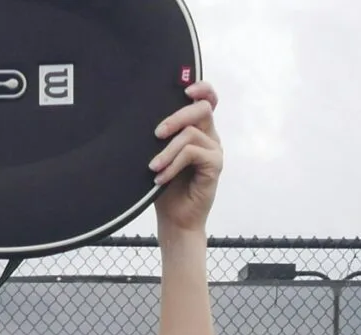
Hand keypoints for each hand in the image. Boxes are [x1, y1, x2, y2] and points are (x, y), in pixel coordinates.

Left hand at [152, 81, 221, 232]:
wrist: (175, 220)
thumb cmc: (164, 187)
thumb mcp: (159, 154)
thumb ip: (162, 134)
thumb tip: (144, 112)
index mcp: (199, 129)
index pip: (208, 99)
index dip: (202, 88)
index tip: (185, 90)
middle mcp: (210, 136)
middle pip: (202, 109)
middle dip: (176, 117)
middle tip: (156, 133)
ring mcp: (215, 150)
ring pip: (191, 133)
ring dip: (167, 150)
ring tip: (153, 167)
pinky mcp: (215, 166)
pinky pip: (192, 153)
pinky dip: (173, 164)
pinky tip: (160, 178)